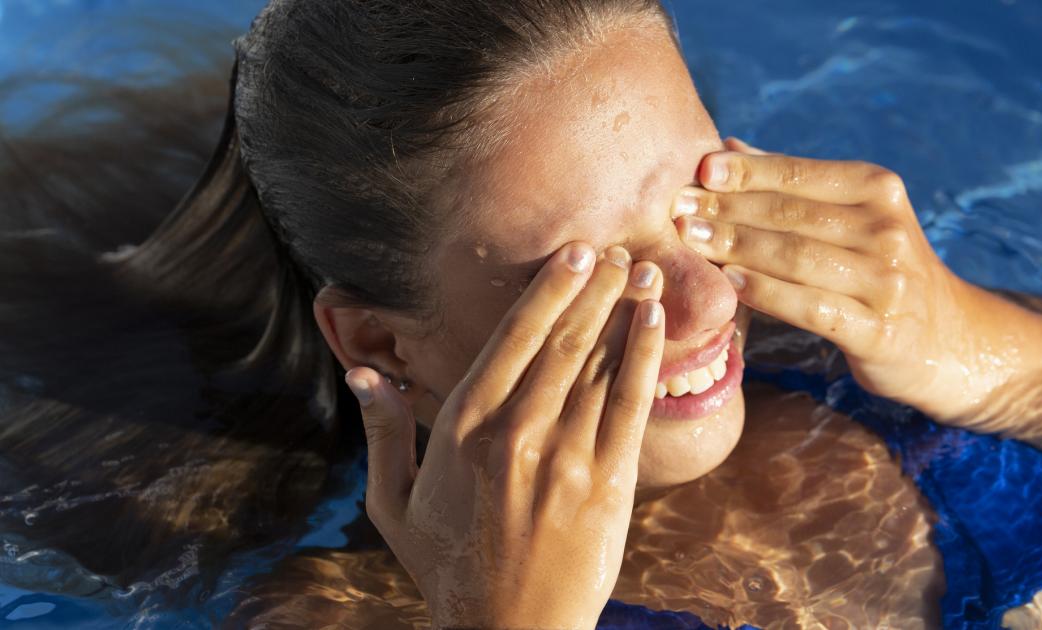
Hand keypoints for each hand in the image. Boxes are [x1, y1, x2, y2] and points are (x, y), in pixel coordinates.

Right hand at [344, 243, 664, 627]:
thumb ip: (383, 433)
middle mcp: (515, 432)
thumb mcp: (394, 505)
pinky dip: (645, 356)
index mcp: (462, 429)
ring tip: (639, 269)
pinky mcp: (608, 483)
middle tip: (612, 247)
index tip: (569, 253)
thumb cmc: (448, 568)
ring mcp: (566, 457)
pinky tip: (656, 321)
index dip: (546, 291)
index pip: (511, 340)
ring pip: (599, 363)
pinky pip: (631, 404)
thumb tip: (363, 372)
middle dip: (591, 287)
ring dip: (622, 309)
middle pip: (561, 341)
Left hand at [672, 139, 1004, 419]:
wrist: (947, 340)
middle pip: (790, 214)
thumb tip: (729, 148)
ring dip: (737, 247)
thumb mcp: (851, 219)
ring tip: (690, 241)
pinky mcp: (878, 330)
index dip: (746, 172)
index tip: (698, 169)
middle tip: (677, 208)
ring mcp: (886, 281)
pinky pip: (812, 308)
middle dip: (728, 209)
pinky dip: (768, 294)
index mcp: (878, 190)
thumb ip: (794, 186)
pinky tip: (732, 285)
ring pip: (795, 257)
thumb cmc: (879, 271)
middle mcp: (887, 229)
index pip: (800, 174)